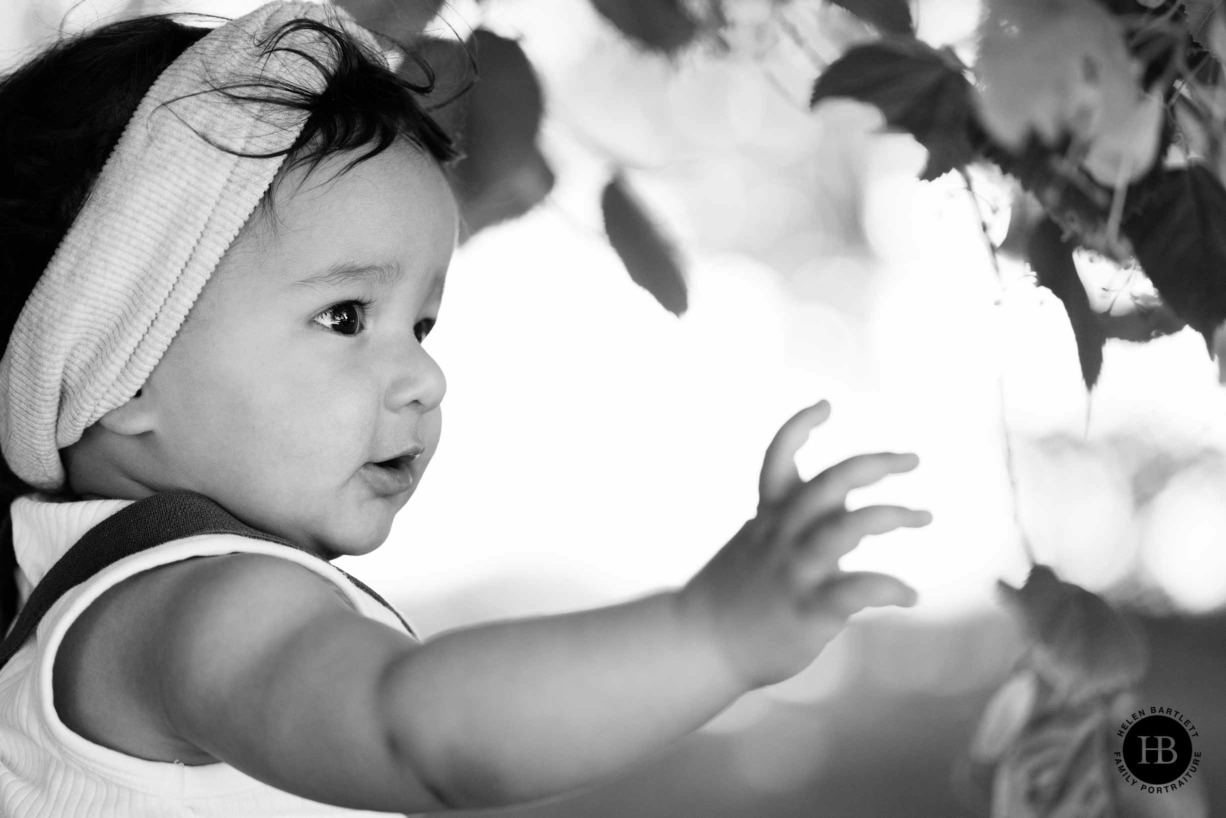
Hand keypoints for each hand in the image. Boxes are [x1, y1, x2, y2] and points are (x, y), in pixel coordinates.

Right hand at [677, 399, 930, 690]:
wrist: (700, 645)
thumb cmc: (737, 593)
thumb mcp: (760, 543)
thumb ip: (804, 519)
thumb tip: (852, 504)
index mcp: (766, 517)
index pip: (777, 458)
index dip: (799, 427)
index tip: (826, 405)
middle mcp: (779, 538)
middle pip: (826, 485)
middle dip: (873, 465)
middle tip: (912, 460)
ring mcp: (793, 573)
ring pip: (842, 530)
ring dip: (888, 516)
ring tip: (923, 516)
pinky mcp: (806, 611)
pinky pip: (854, 591)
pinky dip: (889, 588)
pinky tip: (910, 596)